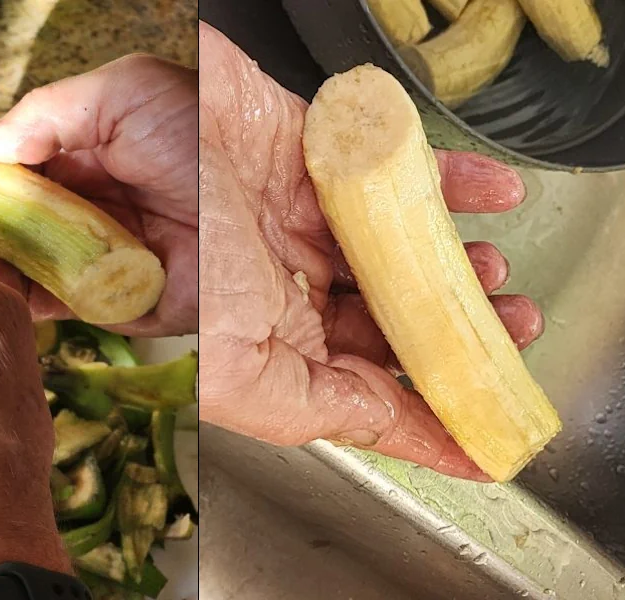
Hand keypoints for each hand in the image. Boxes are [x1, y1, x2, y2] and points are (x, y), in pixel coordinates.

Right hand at [0, 54, 197, 337]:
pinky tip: (5, 289)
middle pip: (17, 224)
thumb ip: (46, 114)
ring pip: (33, 267)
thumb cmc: (211, 129)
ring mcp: (109, 256)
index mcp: (91, 155)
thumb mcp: (125, 92)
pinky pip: (70, 307)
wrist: (280, 195)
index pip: (15, 171)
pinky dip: (34, 302)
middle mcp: (95, 208)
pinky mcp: (129, 301)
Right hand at [198, 23, 542, 479]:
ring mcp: (308, 212)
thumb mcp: (227, 364)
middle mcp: (291, 275)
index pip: (361, 378)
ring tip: (491, 270)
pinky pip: (398, 162)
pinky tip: (493, 191)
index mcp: (269, 331)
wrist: (115, 141)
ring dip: (455, 259)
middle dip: (456, 324)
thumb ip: (315, 408)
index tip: (485, 429)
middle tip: (509, 326)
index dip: (425, 402)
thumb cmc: (154, 247)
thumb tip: (416, 439)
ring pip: (402, 243)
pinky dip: (454, 177)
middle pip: (390, 309)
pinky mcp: (320, 148)